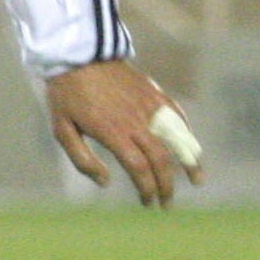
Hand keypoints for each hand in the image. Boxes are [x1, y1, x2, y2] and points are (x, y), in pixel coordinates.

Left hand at [44, 58, 202, 206]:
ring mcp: (150, 106)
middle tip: (167, 203)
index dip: (147, 188)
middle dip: (167, 185)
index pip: (139, 168)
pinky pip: (177, 117)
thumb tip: (105, 183)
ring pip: (178, 139)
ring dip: (190, 162)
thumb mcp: (62, 130)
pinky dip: (187, 134)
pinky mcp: (155, 94)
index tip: (148, 202)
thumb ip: (82, 159)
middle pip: (161, 160)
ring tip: (198, 180)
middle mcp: (137, 121)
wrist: (78, 57)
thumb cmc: (66, 96)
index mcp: (114, 132)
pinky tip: (191, 148)